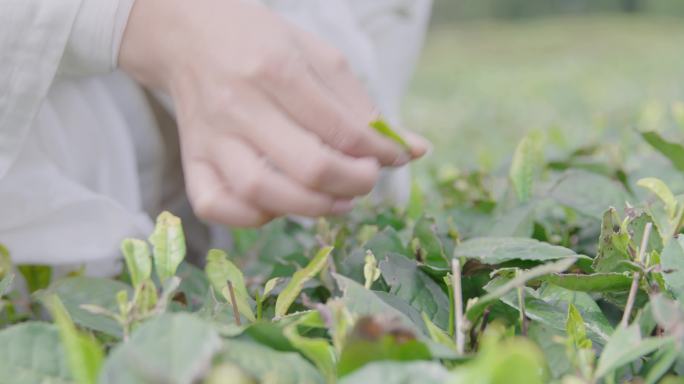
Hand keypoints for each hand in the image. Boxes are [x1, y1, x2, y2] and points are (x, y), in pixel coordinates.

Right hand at [119, 0, 428, 225]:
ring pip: (261, 192)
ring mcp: (211, 137)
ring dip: (312, 208)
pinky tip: (280, 207)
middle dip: (353, 183)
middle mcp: (239, 106)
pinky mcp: (191, 159)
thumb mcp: (319, 58)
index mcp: (276, 69)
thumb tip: (416, 150)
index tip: (393, 156)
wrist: (190, 35)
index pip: (341, 129)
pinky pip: (215, 204)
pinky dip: (252, 218)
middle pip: (307, 167)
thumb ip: (365, 106)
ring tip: (336, 199)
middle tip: (366, 179)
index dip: (379, 152)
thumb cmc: (263, 43)